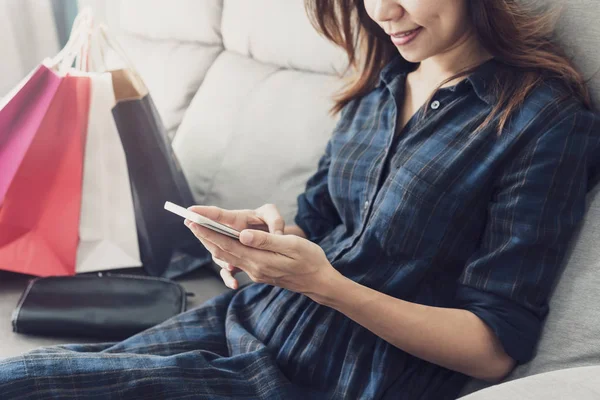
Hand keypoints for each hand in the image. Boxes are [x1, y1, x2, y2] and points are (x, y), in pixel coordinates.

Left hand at [185, 216, 340, 297]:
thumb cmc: (309, 260)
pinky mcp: (260, 272)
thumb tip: (243, 235)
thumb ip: (266, 241)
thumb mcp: (291, 246)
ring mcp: (256, 272)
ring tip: (199, 231)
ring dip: (213, 243)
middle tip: (189, 222)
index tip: (195, 221)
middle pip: (223, 251)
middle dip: (205, 236)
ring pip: (228, 256)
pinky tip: (221, 244)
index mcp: (259, 260)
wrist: (319, 282)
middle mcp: (254, 268)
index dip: (209, 232)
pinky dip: (225, 250)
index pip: (228, 244)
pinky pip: (238, 260)